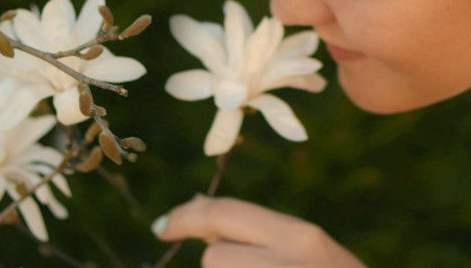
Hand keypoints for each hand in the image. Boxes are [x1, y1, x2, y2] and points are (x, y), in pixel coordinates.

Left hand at [155, 195, 366, 267]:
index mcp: (300, 238)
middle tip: (246, 267)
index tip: (162, 226)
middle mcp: (289, 262)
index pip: (225, 213)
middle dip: (221, 265)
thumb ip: (260, 235)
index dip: (186, 217)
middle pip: (214, 258)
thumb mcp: (307, 254)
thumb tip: (197, 208)